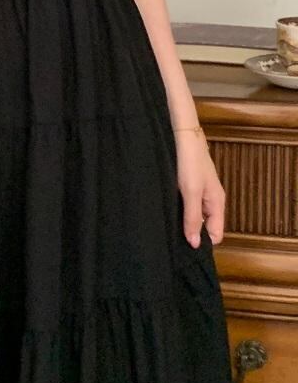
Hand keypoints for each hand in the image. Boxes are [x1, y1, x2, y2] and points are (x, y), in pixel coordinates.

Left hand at [175, 122, 224, 251]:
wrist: (181, 133)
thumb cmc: (189, 161)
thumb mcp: (191, 192)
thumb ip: (193, 218)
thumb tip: (196, 245)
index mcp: (216, 203)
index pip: (216, 234)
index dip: (204, 243)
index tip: (186, 249)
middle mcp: (210, 201)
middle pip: (204, 228)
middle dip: (191, 235)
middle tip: (173, 241)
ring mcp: (199, 194)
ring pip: (193, 218)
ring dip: (182, 224)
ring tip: (168, 229)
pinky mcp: (188, 188)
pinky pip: (185, 207)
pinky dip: (178, 213)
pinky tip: (166, 215)